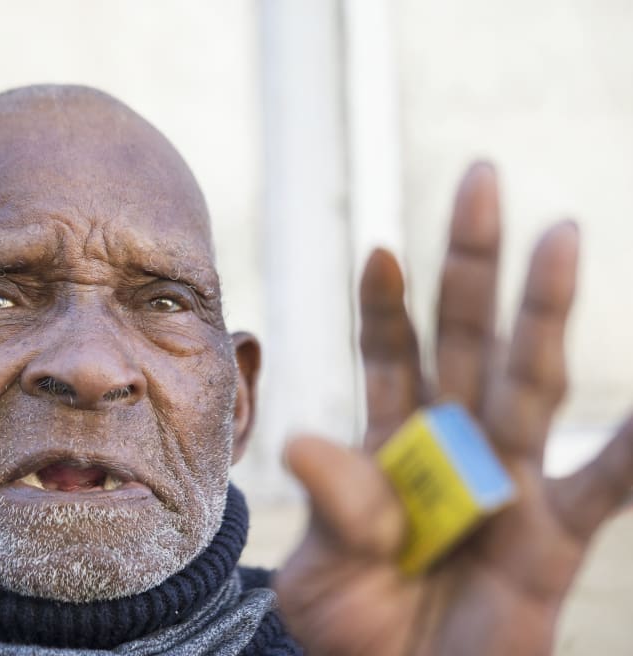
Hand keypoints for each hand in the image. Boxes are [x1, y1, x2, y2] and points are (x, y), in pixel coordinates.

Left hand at [273, 162, 632, 654]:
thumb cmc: (354, 627)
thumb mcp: (325, 568)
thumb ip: (333, 505)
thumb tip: (308, 440)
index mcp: (387, 444)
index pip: (388, 353)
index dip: (386, 304)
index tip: (384, 249)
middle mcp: (451, 444)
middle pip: (464, 336)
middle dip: (470, 263)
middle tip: (478, 178)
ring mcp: (508, 481)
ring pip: (531, 379)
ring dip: (544, 311)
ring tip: (560, 235)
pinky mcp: (555, 536)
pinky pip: (607, 484)